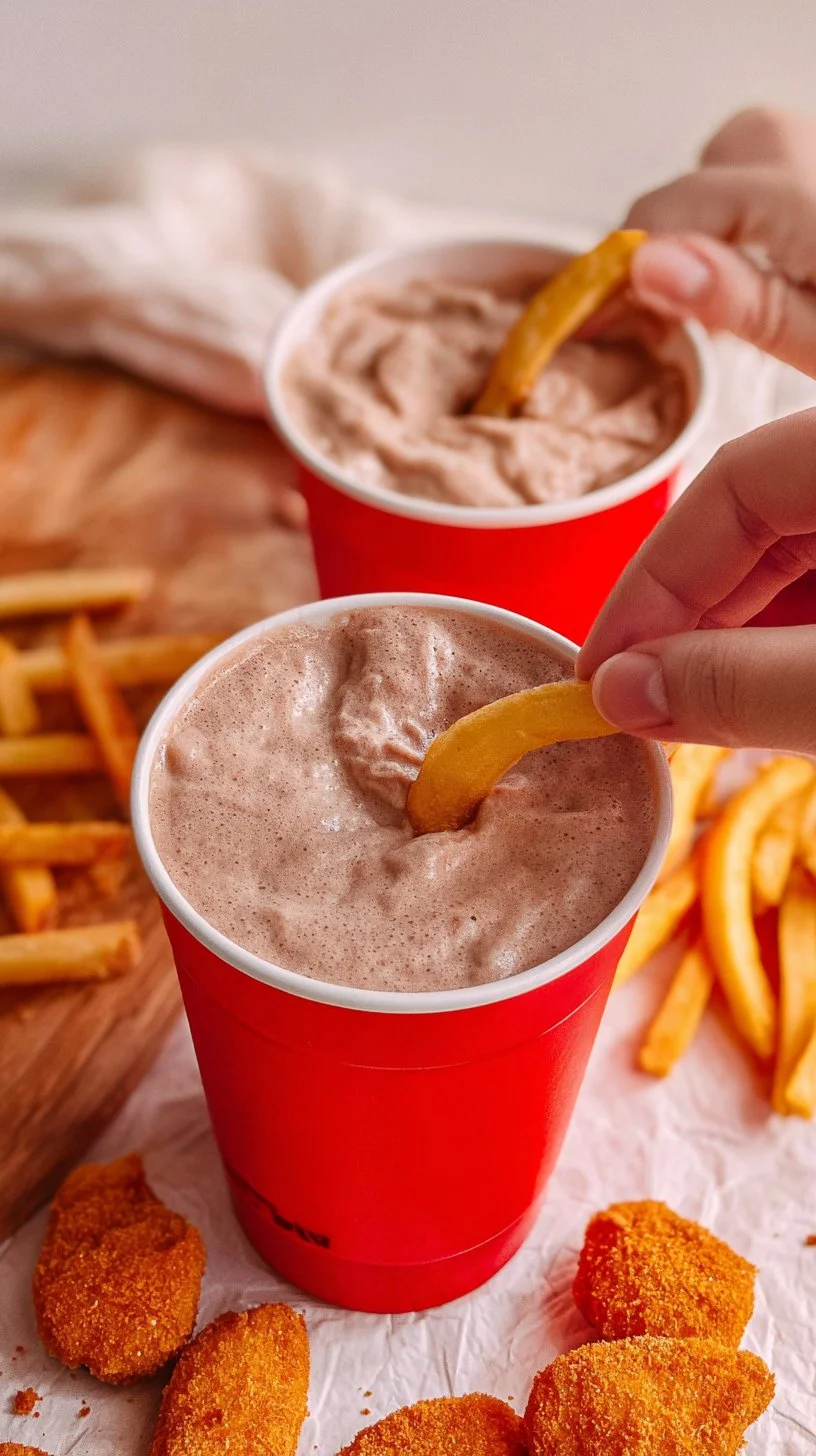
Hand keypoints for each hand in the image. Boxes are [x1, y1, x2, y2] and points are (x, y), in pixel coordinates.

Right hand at [577, 410, 815, 753]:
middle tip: (638, 702)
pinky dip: (794, 649)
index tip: (600, 671)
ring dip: (742, 640)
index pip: (733, 480)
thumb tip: (619, 690)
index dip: (653, 577)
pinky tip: (770, 704)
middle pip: (764, 519)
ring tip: (697, 715)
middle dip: (691, 615)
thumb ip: (741, 684)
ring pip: (802, 561)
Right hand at [624, 108, 815, 376]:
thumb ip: (733, 299)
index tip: (597, 331)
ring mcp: (805, 138)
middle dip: (666, 260)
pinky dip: (738, 222)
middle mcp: (793, 144)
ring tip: (733, 300)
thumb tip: (645, 267)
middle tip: (679, 331)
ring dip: (704, 238)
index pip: (661, 218)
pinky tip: (766, 267)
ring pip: (712, 180)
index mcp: (795, 196)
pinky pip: (748, 175)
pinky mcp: (808, 150)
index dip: (616, 278)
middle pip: (683, 195)